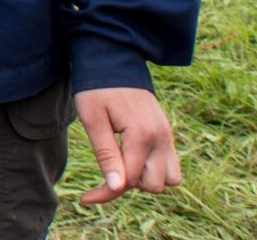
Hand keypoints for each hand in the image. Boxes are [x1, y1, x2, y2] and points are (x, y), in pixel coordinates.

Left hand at [75, 87, 179, 202]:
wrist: (113, 58)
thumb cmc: (96, 88)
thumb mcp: (92, 120)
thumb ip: (106, 154)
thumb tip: (118, 187)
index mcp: (143, 134)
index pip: (129, 181)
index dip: (107, 192)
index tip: (85, 196)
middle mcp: (162, 137)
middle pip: (154, 185)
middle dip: (130, 183)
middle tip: (106, 166)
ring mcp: (168, 135)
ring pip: (170, 178)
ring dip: (146, 178)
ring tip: (121, 161)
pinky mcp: (167, 132)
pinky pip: (171, 164)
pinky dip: (154, 168)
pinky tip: (131, 157)